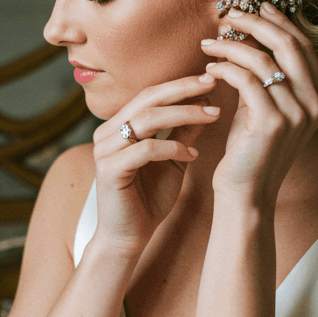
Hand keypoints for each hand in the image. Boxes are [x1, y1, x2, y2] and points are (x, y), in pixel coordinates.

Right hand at [91, 76, 220, 255]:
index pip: (150, 94)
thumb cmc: (149, 198)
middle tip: (213, 83)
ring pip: (147, 119)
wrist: (128, 237)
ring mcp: (105, 150)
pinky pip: (145, 149)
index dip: (180, 84)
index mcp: (119, 125)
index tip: (211, 79)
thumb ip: (184, 132)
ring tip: (213, 115)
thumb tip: (207, 104)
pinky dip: (172, 147)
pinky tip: (194, 154)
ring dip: (184, 114)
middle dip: (183, 89)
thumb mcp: (173, 159)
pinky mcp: (109, 170)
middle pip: (147, 99)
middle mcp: (107, 132)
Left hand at [200, 4, 317, 206]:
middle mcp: (314, 104)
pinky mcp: (272, 122)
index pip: (303, 46)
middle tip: (229, 14)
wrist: (246, 193)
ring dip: (232, 45)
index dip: (280, 21)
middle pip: (288, 45)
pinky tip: (209, 68)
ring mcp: (296, 114)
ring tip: (209, 43)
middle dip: (256, 22)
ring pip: (264, 59)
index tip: (256, 5)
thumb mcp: (264, 108)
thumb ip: (267, 77)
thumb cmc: (250, 150)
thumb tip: (251, 37)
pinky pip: (246, 80)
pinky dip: (225, 68)